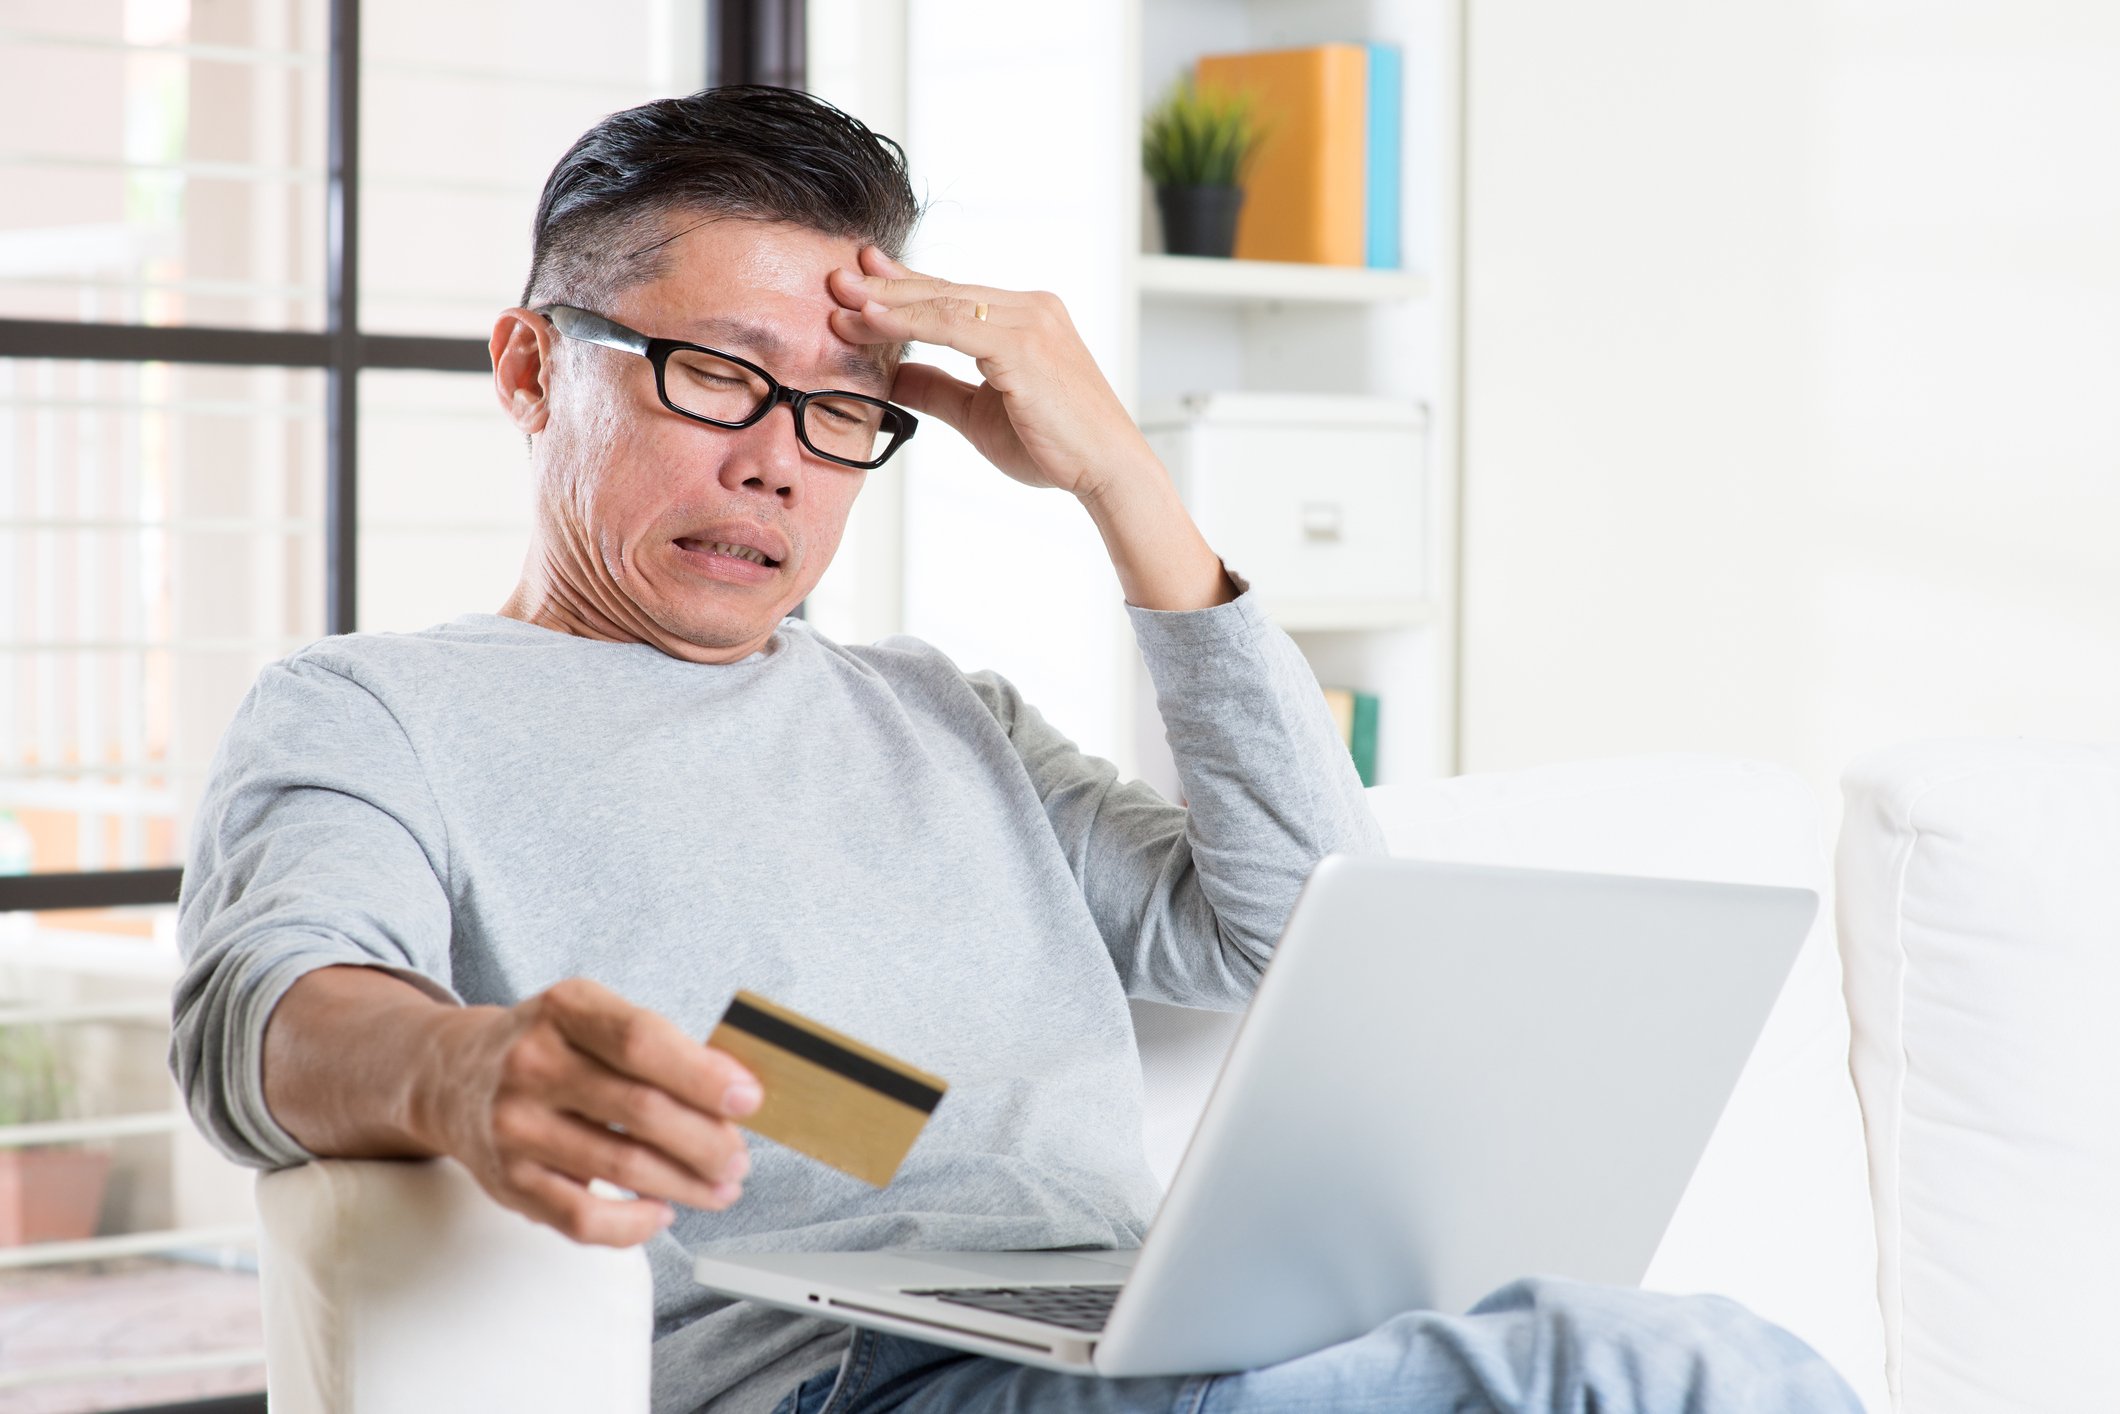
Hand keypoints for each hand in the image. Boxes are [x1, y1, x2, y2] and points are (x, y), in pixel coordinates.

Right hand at [421, 977, 759, 1246]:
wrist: (453, 1076)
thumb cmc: (549, 1047)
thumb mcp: (591, 1018)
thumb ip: (657, 1048)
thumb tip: (735, 1094)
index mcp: (565, 1009)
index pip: (642, 1040)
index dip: (703, 1074)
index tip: (749, 1099)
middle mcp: (532, 1064)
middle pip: (641, 1109)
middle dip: (708, 1141)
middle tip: (739, 1157)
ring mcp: (516, 1126)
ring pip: (622, 1165)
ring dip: (687, 1184)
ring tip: (720, 1186)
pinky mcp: (509, 1182)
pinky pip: (583, 1218)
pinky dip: (635, 1224)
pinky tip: (662, 1212)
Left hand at [826, 247, 1158, 501]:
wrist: (1108, 471)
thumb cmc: (1055, 445)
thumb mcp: (979, 413)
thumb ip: (938, 389)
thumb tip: (893, 376)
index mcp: (1026, 318)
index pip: (952, 295)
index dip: (903, 286)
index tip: (860, 278)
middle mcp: (1031, 308)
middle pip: (943, 291)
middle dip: (885, 286)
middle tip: (834, 278)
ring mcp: (1030, 322)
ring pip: (943, 302)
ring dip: (887, 301)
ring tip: (840, 299)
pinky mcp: (1024, 345)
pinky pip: (953, 326)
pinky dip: (908, 321)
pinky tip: (871, 321)